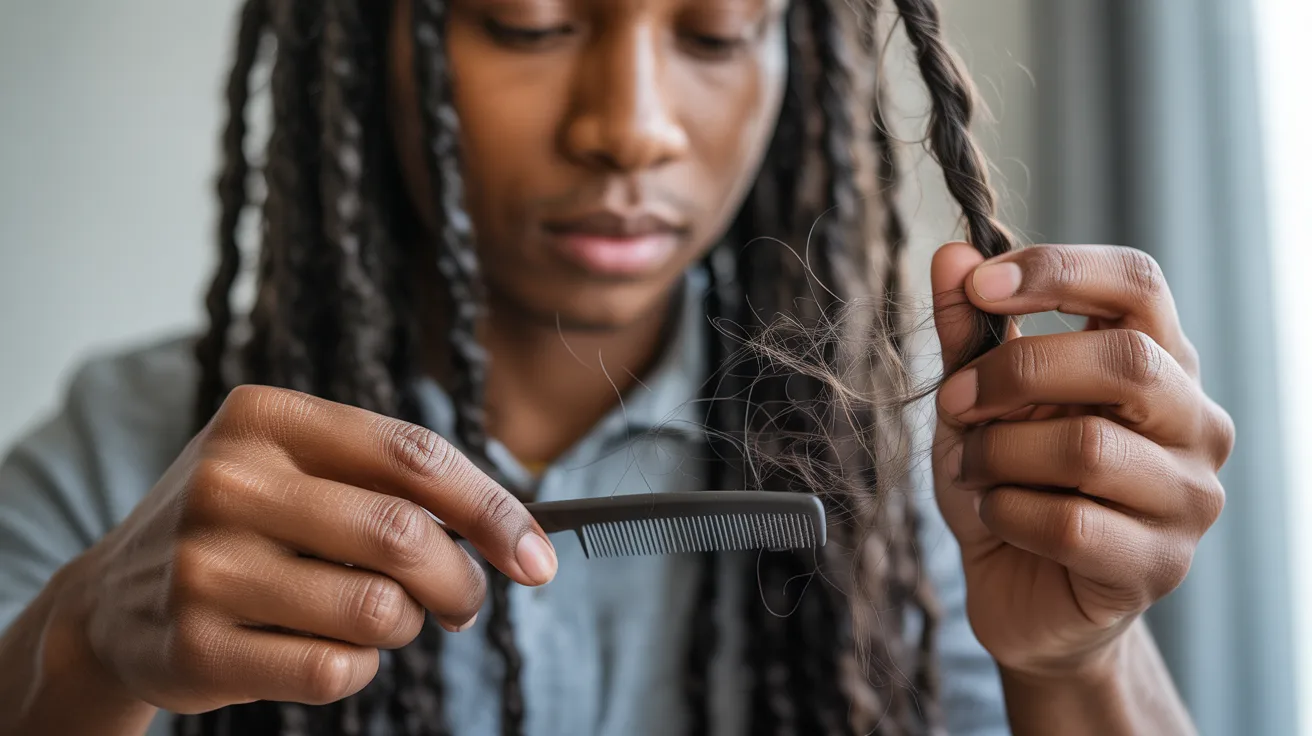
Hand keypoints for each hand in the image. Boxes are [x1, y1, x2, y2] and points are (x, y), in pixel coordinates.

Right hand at [55, 385, 556, 714]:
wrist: (112, 600)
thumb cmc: (242, 524)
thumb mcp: (295, 467)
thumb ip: (391, 482)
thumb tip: (513, 536)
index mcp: (265, 418)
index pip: (412, 454)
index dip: (490, 506)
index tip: (536, 554)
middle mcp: (229, 481)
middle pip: (403, 535)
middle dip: (462, 579)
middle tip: (468, 600)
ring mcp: (207, 565)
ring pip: (377, 610)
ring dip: (408, 626)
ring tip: (386, 620)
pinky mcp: (197, 645)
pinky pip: (335, 670)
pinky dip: (360, 669)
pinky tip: (332, 652)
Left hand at [930, 242, 1233, 678]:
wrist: (1022, 593)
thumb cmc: (1011, 482)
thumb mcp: (976, 402)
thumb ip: (969, 333)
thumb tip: (951, 255)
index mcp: (1159, 362)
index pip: (1139, 283)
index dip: (1058, 270)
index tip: (980, 284)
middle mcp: (1194, 421)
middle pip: (1124, 360)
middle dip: (1016, 373)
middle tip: (953, 400)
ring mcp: (1187, 497)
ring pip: (1089, 447)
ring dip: (1000, 452)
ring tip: (971, 468)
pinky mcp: (1158, 564)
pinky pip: (1072, 524)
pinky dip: (1008, 512)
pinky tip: (996, 514)